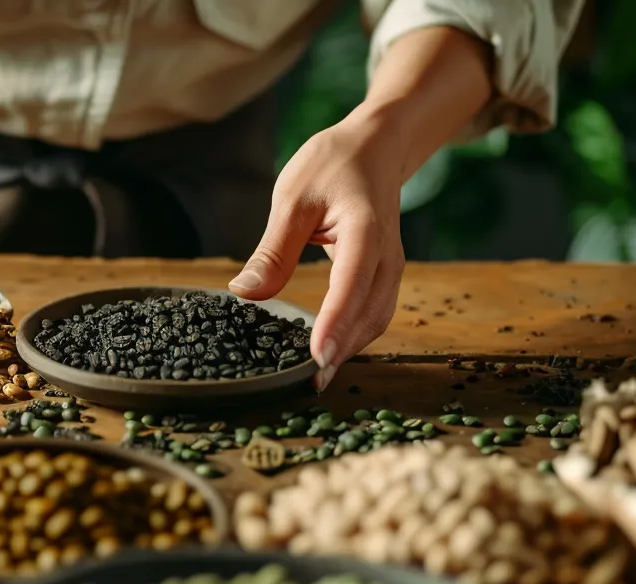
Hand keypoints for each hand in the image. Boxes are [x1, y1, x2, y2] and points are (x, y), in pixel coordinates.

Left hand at [230, 112, 406, 391]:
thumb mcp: (292, 198)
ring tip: (316, 376)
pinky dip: (355, 335)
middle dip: (341, 348)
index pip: (351, 284)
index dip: (335, 324)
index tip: (317, 356)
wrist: (375, 148)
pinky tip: (329, 351)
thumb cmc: (331, 165)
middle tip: (308, 382)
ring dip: (350, 348)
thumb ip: (273, 250)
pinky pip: (376, 312)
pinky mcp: (385, 274)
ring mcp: (391, 266)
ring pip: (377, 318)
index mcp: (364, 230)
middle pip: (369, 312)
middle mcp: (386, 254)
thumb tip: (244, 293)